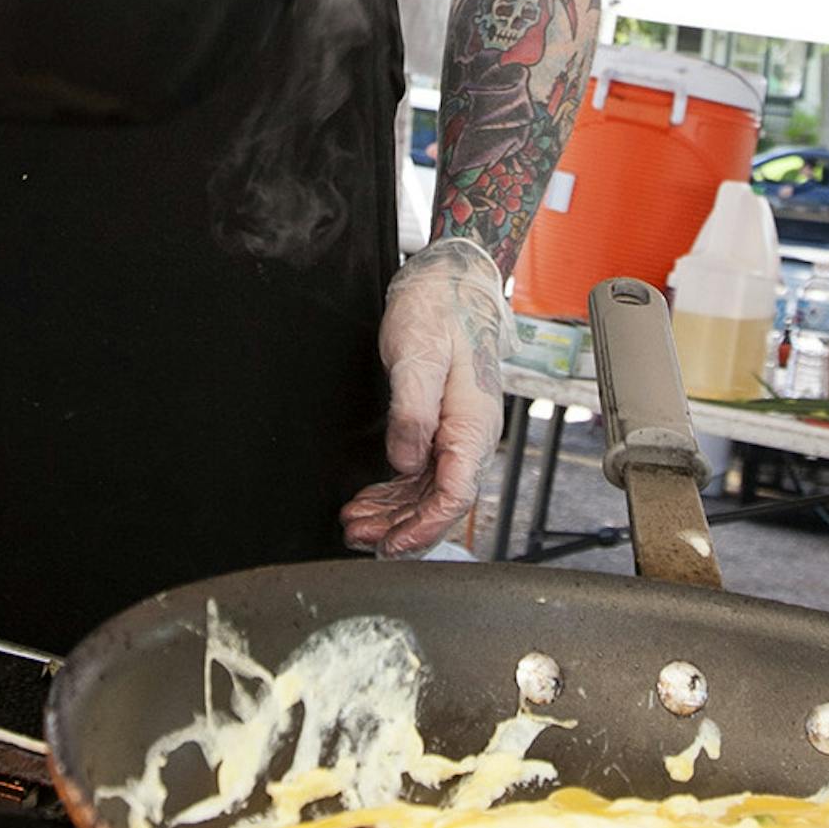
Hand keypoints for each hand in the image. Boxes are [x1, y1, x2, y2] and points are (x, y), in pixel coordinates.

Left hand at [341, 238, 507, 557]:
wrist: (449, 284)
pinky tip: (370, 502)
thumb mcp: (418, 355)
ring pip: (428, 492)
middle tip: (358, 537)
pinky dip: (395, 494)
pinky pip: (421, 473)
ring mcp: (456, 433)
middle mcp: (470, 435)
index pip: (455, 495)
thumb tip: (404, 461)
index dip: (422, 527)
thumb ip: (413, 411)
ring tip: (355, 524)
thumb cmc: (439, 311)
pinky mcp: (441, 427)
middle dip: (400, 528)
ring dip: (393, 514)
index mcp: (473, 424)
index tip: (391, 544)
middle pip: (440, 502)